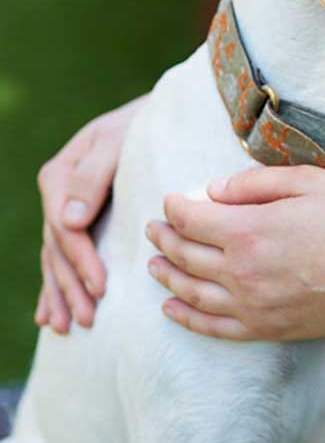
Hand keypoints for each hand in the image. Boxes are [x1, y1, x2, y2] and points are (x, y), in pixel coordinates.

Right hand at [35, 96, 148, 335]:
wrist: (157, 115)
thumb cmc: (142, 123)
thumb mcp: (117, 139)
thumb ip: (94, 175)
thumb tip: (69, 222)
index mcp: (61, 174)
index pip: (66, 228)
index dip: (81, 260)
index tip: (101, 287)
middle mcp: (58, 195)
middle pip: (58, 249)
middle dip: (71, 286)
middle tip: (89, 319)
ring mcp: (64, 209)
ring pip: (55, 259)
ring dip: (60, 294)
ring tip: (66, 327)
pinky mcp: (77, 221)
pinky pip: (59, 258)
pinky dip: (54, 287)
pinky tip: (48, 316)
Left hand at [144, 163, 324, 342]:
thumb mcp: (307, 182)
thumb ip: (254, 183)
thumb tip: (212, 190)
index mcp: (248, 230)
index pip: (190, 218)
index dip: (173, 206)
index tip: (170, 200)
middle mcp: (240, 271)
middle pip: (184, 254)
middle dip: (164, 238)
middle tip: (153, 228)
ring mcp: (250, 305)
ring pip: (190, 292)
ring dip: (166, 275)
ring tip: (153, 264)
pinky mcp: (264, 329)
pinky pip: (212, 327)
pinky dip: (185, 317)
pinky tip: (170, 308)